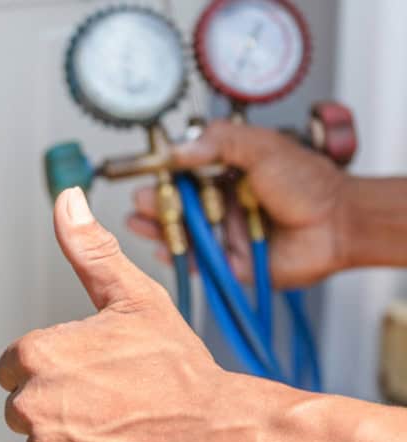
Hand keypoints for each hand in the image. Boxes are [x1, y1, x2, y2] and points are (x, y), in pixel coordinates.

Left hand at [0, 187, 237, 441]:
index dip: (51, 367)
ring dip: (70, 439)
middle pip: (23, 405)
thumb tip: (67, 202)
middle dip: (56, 402)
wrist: (218, 434)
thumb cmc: (179, 369)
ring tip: (116, 427)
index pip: (14, 366)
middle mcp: (33, 406)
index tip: (86, 371)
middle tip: (107, 399)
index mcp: (38, 356)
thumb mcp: (134, 298)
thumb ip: (89, 250)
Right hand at [128, 120, 350, 287]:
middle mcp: (221, 204)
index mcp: (226, 174)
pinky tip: (163, 248)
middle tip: (140, 200)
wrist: (339, 223)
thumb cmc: (308, 183)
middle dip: (153, 203)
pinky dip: (178, 258)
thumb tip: (178, 150)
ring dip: (158, 228)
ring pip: (182, 233)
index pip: (183, 172)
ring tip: (139, 222)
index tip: (144, 171)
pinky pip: (197, 263)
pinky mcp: (230, 262)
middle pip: (176, 205)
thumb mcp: (262, 147)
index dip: (162, 173)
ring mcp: (223, 234)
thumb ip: (220, 142)